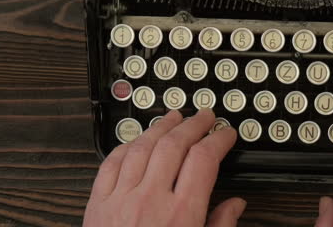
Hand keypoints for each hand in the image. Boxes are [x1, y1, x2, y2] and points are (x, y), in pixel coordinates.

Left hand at [84, 109, 245, 226]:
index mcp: (182, 216)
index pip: (204, 160)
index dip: (219, 139)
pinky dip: (127, 146)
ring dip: (161, 127)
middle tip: (205, 116)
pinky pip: (112, 163)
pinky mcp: (97, 206)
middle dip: (193, 124)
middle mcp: (151, 202)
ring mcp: (121, 200)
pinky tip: (138, 140)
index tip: (226, 134)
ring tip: (174, 117)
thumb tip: (235, 206)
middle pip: (174, 145)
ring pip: (142, 147)